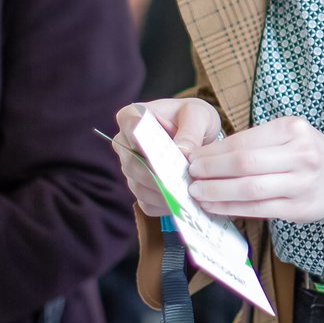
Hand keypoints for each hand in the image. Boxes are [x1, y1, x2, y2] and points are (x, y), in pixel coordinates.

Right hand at [113, 97, 224, 216]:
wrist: (199, 135)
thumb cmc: (194, 118)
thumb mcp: (198, 116)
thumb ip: (190, 132)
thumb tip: (182, 152)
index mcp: (133, 116)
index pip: (130, 125)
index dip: (142, 138)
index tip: (159, 150)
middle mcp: (124, 143)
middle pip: (133, 164)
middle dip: (156, 176)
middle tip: (178, 184)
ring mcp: (130, 168)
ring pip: (138, 187)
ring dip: (162, 194)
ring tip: (185, 197)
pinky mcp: (140, 187)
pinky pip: (147, 203)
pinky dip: (164, 206)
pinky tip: (182, 205)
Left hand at [187, 116, 323, 224]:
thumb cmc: (312, 154)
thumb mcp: (291, 135)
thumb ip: (257, 142)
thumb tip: (209, 154)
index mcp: (293, 129)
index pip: (244, 141)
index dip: (213, 151)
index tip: (193, 156)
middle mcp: (300, 154)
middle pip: (244, 163)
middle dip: (211, 170)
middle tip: (190, 174)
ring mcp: (300, 183)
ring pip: (249, 189)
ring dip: (216, 192)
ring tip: (196, 192)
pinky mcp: (297, 209)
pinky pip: (257, 209)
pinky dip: (230, 209)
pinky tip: (214, 207)